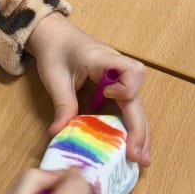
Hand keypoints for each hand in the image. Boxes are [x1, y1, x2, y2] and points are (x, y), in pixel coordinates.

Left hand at [25, 11, 149, 164]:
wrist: (53, 34)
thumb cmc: (55, 49)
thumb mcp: (55, 77)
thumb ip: (61, 104)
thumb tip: (57, 133)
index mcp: (106, 59)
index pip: (132, 72)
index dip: (124, 88)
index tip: (106, 94)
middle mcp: (119, 69)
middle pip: (138, 99)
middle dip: (139, 129)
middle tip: (138, 157)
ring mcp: (119, 79)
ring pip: (136, 107)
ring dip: (139, 132)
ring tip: (141, 159)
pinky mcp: (115, 88)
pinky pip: (127, 108)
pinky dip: (130, 128)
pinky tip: (131, 146)